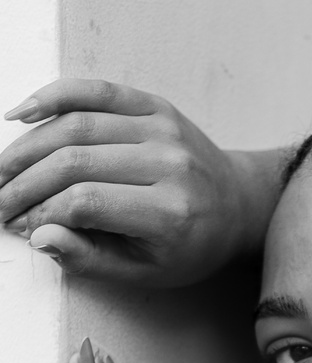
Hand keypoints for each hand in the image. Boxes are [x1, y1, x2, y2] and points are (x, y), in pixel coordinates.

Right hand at [0, 79, 278, 285]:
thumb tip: (40, 236)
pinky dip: (54, 97)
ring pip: (77, 125)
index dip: (42, 213)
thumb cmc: (191, 246)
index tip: (20, 224)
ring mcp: (163, 130)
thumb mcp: (146, 271)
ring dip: (29, 147)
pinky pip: (97, 91)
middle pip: (75, 162)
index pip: (85, 203)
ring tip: (2, 170)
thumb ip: (92, 259)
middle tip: (0, 199)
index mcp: (169, 213)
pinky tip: (22, 116)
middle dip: (26, 183)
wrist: (237, 206)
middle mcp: (168, 165)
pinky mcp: (156, 107)